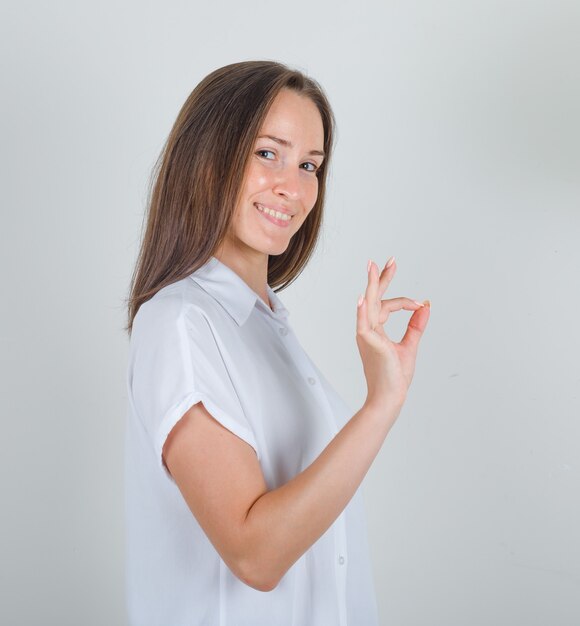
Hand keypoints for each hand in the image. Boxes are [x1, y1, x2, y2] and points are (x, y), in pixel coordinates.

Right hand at [356, 257, 429, 412]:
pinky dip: (362, 309)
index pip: (386, 306)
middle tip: (391, 260)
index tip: (419, 303)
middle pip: (375, 298)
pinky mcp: (369, 342)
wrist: (389, 397)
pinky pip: (364, 322)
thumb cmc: (394, 377)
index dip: (404, 302)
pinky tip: (363, 297)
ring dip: (373, 284)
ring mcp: (366, 335)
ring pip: (370, 304)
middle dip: (382, 278)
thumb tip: (424, 307)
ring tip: (374, 267)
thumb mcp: (409, 346)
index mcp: (375, 331)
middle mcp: (368, 330)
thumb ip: (415, 327)